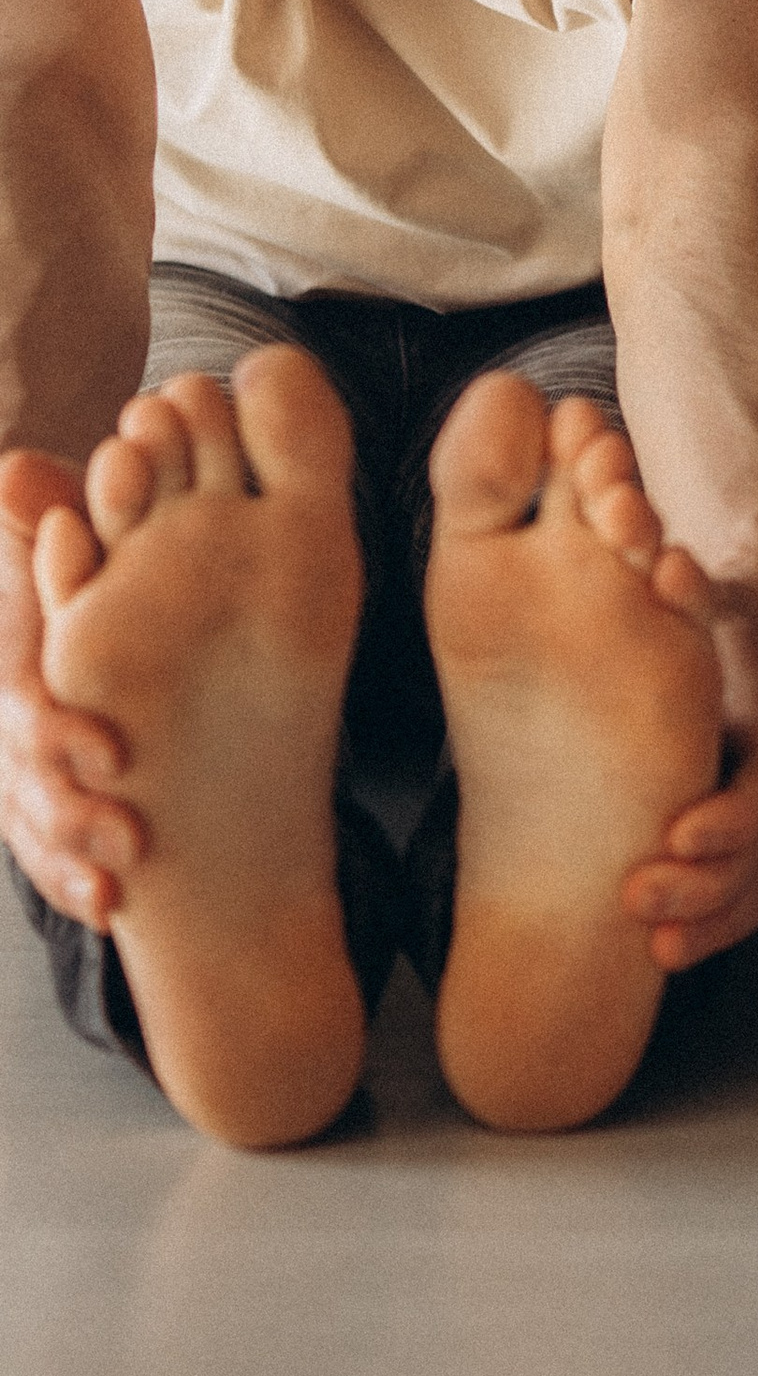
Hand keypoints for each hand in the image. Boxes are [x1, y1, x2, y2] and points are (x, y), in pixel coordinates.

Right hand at [0, 449, 140, 924]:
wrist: (99, 588)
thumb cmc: (95, 553)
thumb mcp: (76, 535)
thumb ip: (54, 518)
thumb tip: (17, 471)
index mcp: (14, 641)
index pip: (18, 687)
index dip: (54, 726)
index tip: (111, 758)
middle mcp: (5, 702)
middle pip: (19, 766)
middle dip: (67, 810)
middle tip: (127, 840)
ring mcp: (9, 752)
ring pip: (22, 812)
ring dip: (63, 855)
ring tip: (113, 891)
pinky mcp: (27, 790)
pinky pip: (34, 844)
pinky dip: (63, 874)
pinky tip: (105, 905)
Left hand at [617, 593, 757, 972]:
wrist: (742, 613)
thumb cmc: (699, 598)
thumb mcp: (690, 584)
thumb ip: (682, 586)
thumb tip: (667, 565)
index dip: (728, 817)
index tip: (678, 835)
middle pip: (756, 848)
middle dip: (703, 885)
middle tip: (640, 899)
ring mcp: (749, 806)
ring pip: (751, 881)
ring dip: (707, 919)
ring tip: (656, 948)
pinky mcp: (728, 829)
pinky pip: (740, 892)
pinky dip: (710, 926)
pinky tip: (662, 951)